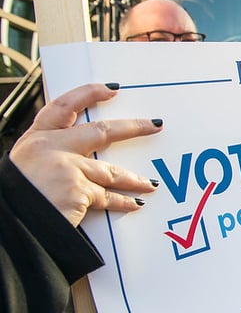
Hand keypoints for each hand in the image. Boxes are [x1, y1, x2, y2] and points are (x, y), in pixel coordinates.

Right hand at [9, 83, 162, 226]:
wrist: (6, 223)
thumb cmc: (14, 199)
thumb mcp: (24, 168)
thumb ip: (48, 158)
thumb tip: (78, 158)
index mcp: (35, 139)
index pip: (63, 106)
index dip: (88, 94)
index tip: (111, 89)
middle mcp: (51, 148)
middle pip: (100, 132)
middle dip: (132, 128)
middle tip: (154, 125)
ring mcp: (66, 168)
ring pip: (110, 170)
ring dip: (134, 178)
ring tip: (150, 183)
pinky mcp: (78, 191)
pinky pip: (108, 197)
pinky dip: (124, 201)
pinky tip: (136, 203)